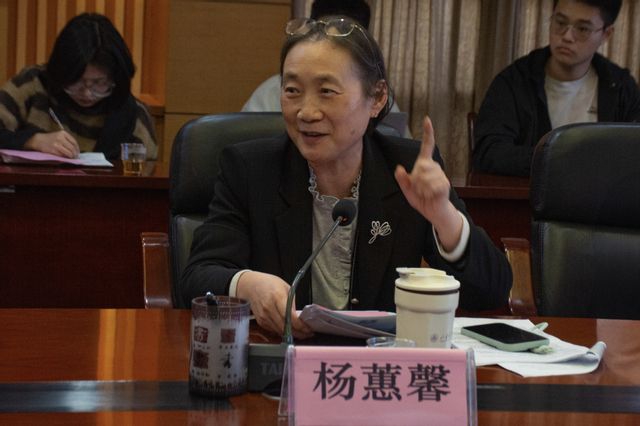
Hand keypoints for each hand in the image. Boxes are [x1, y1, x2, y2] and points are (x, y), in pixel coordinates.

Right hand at [25, 131, 79, 158]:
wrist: (38, 140)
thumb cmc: (51, 138)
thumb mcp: (59, 135)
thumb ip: (67, 140)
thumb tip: (76, 150)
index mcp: (63, 133)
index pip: (74, 142)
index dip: (77, 148)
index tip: (78, 152)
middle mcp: (60, 138)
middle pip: (72, 148)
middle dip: (75, 154)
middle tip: (76, 157)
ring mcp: (56, 144)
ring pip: (68, 152)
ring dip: (71, 157)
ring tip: (72, 158)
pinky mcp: (53, 150)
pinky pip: (62, 155)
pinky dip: (66, 157)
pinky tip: (66, 158)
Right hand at [236, 271, 313, 338]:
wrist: (251, 285)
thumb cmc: (269, 284)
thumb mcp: (286, 287)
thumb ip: (292, 302)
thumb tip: (299, 316)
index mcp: (277, 297)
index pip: (289, 317)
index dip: (300, 325)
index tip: (308, 328)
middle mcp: (269, 308)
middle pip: (285, 327)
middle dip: (299, 333)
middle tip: (308, 333)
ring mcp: (264, 316)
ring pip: (280, 331)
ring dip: (292, 334)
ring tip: (302, 333)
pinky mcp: (261, 321)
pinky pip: (274, 330)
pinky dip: (283, 332)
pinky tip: (290, 330)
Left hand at [394, 115, 461, 250]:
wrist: (434, 213)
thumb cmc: (422, 200)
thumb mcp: (407, 191)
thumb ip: (402, 180)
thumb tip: (398, 168)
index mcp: (425, 166)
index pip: (427, 146)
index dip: (428, 133)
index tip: (427, 119)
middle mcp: (434, 167)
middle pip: (420, 166)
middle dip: (414, 180)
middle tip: (419, 189)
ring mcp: (441, 175)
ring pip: (424, 177)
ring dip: (420, 188)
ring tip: (425, 193)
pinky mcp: (444, 184)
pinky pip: (430, 186)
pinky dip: (426, 193)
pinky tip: (430, 196)